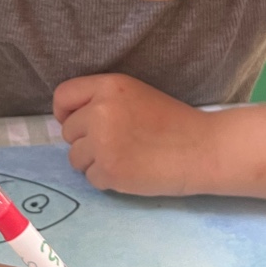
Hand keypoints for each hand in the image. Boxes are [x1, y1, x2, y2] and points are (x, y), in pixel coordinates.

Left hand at [54, 73, 209, 194]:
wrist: (202, 149)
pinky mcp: (109, 170)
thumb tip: (70, 120)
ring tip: (124, 158)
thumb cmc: (174, 122)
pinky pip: (91, 178)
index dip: (65, 112)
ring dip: (94, 163)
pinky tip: (131, 171)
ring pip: (75, 158)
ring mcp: (102, 142)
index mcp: (108, 86)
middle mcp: (100, 111)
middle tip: (116, 145)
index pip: (63, 95)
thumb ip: (103, 101)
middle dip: (85, 141)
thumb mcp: (136, 95)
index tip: (75, 123)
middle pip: (68, 132)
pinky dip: (107, 180)